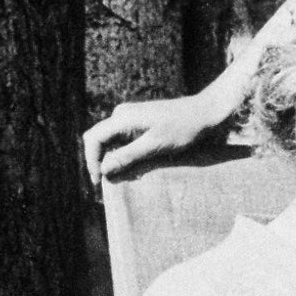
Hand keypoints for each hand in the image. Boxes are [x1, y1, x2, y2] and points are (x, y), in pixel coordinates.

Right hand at [81, 81, 241, 182]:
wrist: (204, 113)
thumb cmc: (183, 128)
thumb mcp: (155, 145)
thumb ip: (128, 156)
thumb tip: (103, 168)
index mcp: (123, 117)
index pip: (94, 139)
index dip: (91, 161)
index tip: (98, 182)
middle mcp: (122, 114)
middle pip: (98, 139)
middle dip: (99, 161)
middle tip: (107, 183)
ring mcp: (129, 117)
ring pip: (109, 140)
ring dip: (111, 159)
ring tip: (121, 177)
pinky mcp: (138, 122)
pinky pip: (121, 139)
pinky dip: (122, 154)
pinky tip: (132, 166)